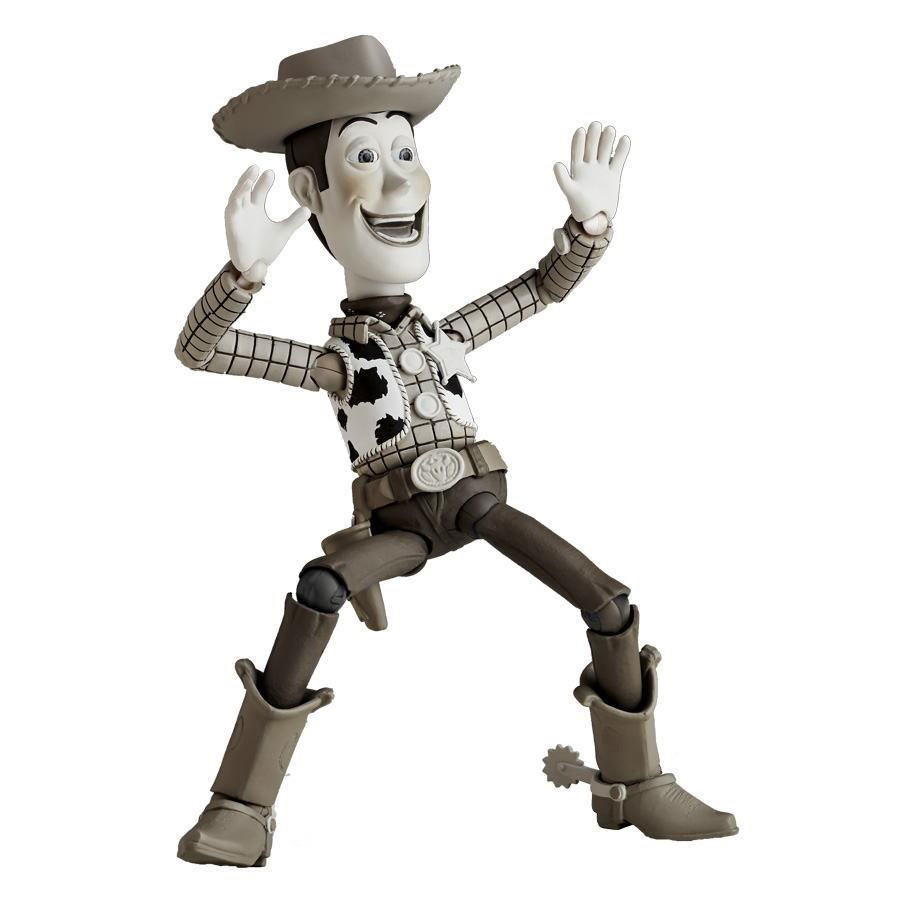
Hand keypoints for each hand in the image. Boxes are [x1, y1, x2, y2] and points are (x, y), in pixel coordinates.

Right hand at [225, 165, 309, 282]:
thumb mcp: (283, 231)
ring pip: (236, 197)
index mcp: (256, 209)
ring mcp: (238, 217)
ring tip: (249, 177)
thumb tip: (308, 210)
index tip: (271, 172)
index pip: (259, 191)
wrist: (256, 267)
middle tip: (257, 167)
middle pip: (246, 189)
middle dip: (251, 178)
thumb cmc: (265, 249)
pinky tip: (241, 193)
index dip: (264, 181)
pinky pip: (231, 210)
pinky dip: (235, 201)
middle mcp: (246, 210)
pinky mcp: (232, 226)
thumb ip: (294, 220)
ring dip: (241, 186)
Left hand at [553, 123, 629, 233]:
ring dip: (607, 140)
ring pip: (605, 151)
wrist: (596, 220)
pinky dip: (622, 150)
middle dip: (593, 136)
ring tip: (610, 130)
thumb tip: (556, 164)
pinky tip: (625, 139)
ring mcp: (602, 170)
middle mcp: (590, 167)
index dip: (578, 141)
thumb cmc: (580, 209)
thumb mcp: (570, 194)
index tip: (580, 130)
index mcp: (577, 171)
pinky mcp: (614, 174)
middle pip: (591, 148)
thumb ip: (563, 181)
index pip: (576, 152)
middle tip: (596, 125)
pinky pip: (618, 160)